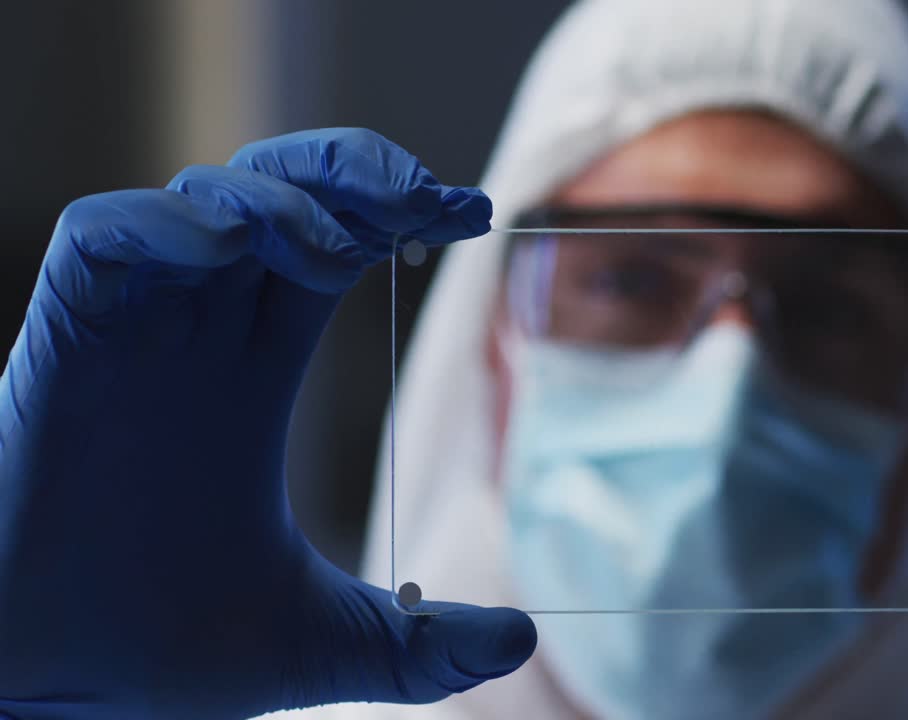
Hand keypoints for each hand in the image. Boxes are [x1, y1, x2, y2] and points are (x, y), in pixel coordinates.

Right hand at [0, 128, 534, 719]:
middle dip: (353, 173)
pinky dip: (166, 225)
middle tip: (427, 195)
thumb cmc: (157, 649)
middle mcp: (198, 333)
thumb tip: (520, 639)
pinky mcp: (62, 340)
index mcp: (255, 368)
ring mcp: (131, 331)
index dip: (401, 213)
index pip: (336, 245)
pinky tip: (228, 250)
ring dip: (279, 199)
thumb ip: (418, 645)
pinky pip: (103, 237)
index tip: (476, 214)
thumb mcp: (322, 640)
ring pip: (204, 198)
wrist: (43, 689)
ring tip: (337, 251)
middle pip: (279, 192)